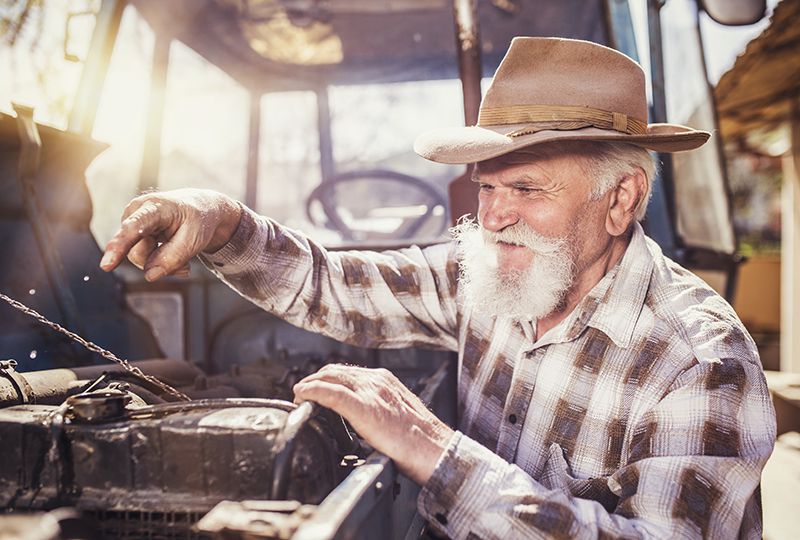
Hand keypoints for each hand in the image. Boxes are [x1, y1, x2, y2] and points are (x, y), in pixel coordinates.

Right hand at [99, 188, 241, 280]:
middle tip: (186, 265)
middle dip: (161, 263)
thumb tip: (149, 276)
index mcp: (154, 207)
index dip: (119, 246)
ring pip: (140, 259)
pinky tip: (176, 257)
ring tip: (183, 259)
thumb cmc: (198, 220)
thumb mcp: (195, 239)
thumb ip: (172, 258)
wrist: (201, 209)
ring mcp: (133, 224)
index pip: (133, 228)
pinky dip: (161, 263)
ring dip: (163, 264)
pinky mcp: (134, 235)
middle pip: (138, 253)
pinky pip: (143, 259)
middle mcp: (136, 213)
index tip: (106, 266)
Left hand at [293, 364, 453, 485]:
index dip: (326, 380)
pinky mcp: (363, 407)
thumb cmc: (421, 440)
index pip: (348, 372)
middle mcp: (377, 381)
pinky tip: (302, 396)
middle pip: (334, 371)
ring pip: (329, 377)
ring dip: (309, 385)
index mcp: (385, 381)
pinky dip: (312, 391)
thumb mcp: (398, 414)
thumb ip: (380, 409)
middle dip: (314, 380)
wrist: (434, 450)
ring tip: (299, 396)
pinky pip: (329, 393)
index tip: (315, 390)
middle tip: (302, 393)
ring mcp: (370, 392)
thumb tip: (366, 420)